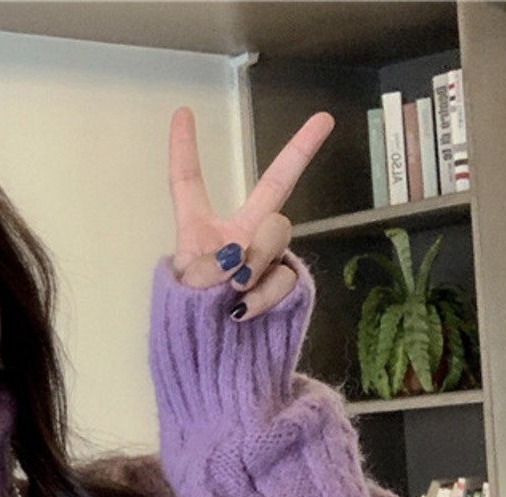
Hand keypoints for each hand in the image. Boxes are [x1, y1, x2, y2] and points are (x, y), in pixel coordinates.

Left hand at [169, 107, 333, 316]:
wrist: (214, 374)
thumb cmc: (189, 333)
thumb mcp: (181, 297)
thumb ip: (202, 272)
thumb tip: (236, 262)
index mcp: (199, 234)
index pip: (188, 184)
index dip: (184, 149)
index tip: (182, 113)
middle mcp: (237, 237)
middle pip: (272, 189)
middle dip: (301, 151)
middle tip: (324, 120)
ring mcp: (265, 260)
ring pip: (278, 231)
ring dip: (256, 256)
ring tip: (234, 288)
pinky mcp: (284, 286)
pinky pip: (284, 276)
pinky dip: (263, 294)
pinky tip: (244, 312)